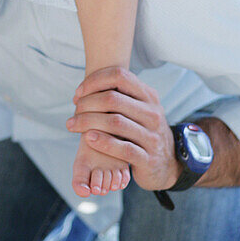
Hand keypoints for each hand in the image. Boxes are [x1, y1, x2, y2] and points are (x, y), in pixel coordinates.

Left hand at [66, 66, 179, 191]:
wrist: (166, 165)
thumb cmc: (142, 132)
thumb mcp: (138, 110)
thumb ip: (119, 96)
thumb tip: (83, 89)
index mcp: (149, 96)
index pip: (119, 75)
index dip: (94, 81)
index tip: (78, 93)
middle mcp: (153, 113)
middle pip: (112, 99)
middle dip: (86, 103)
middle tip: (74, 111)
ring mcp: (152, 137)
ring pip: (115, 122)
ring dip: (87, 122)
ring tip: (72, 125)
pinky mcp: (148, 159)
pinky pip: (123, 148)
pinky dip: (103, 142)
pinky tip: (88, 139)